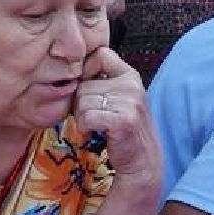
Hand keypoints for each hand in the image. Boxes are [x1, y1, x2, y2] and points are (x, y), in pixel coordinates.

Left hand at [72, 46, 157, 181]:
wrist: (142, 159)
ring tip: (98, 125)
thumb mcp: (118, 97)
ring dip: (82, 118)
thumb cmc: (122, 128)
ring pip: (82, 101)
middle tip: (96, 116)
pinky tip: (96, 132)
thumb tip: (71, 66)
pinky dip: (84, 128)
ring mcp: (129, 102)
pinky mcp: (122, 120)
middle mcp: (132, 85)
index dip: (86, 69)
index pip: (100, 55)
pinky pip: (86, 117)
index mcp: (130, 75)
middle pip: (84, 84)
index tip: (87, 87)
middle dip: (81, 102)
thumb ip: (102, 80)